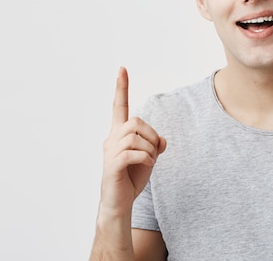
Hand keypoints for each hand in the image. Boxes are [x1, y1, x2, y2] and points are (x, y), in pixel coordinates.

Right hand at [100, 67, 166, 215]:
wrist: (120, 203)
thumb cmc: (132, 179)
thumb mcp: (149, 158)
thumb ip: (155, 144)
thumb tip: (162, 140)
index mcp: (118, 134)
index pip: (119, 106)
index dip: (122, 88)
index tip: (122, 69)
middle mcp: (111, 139)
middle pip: (136, 121)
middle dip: (151, 135)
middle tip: (154, 152)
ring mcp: (110, 152)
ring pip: (137, 137)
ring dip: (150, 149)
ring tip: (148, 162)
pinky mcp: (112, 165)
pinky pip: (136, 153)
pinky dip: (147, 159)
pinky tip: (145, 167)